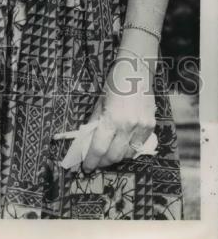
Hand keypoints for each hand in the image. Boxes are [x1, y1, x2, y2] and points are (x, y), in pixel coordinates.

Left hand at [76, 53, 156, 173]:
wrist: (136, 71)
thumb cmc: (114, 83)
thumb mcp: (100, 102)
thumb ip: (95, 122)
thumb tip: (88, 140)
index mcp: (112, 119)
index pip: (99, 148)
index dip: (92, 160)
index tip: (86, 167)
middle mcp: (128, 126)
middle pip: (114, 155)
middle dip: (103, 161)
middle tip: (96, 162)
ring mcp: (142, 127)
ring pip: (129, 154)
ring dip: (117, 157)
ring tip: (108, 155)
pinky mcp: (151, 126)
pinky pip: (140, 145)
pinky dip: (130, 150)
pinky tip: (123, 147)